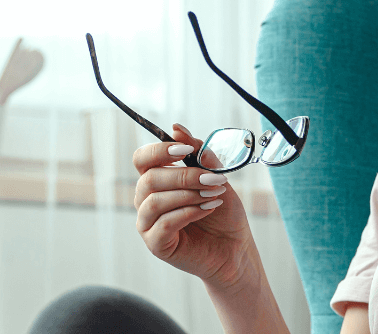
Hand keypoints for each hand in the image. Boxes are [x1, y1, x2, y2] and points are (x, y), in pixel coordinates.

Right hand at [132, 124, 255, 288]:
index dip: (159, 150)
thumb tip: (178, 129)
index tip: (186, 151)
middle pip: (149, 179)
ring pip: (155, 201)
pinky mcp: (156, 245)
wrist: (235, 248)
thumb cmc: (222, 211)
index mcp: (156, 180)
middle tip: (213, 179)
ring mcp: (148, 224)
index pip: (142, 159)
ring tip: (213, 195)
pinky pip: (164, 224)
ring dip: (188, 194)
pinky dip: (188, 213)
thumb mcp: (214, 174)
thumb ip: (197, 152)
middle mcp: (146, 201)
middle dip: (184, 176)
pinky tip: (207, 209)